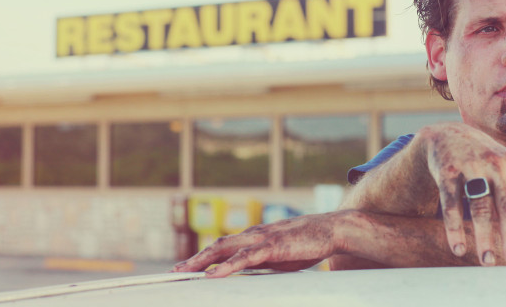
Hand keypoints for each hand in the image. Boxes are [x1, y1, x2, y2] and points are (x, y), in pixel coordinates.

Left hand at [171, 212, 342, 277]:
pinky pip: (244, 257)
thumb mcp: (281, 257)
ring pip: (224, 248)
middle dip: (194, 259)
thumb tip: (249, 274)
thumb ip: (263, 262)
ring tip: (184, 272)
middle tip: (174, 272)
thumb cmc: (309, 244)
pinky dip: (226, 266)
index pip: (223, 247)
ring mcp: (261, 238)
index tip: (186, 269)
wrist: (332, 230)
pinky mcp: (271, 246)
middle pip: (216, 246)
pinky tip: (212, 275)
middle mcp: (253, 234)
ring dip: (201, 261)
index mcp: (255, 237)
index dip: (203, 257)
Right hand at [415, 123, 505, 264]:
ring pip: (479, 207)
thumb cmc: (485, 161)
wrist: (447, 134)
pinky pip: (451, 204)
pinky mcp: (446, 172)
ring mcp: (470, 167)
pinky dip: (454, 229)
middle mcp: (496, 165)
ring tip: (486, 261)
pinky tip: (459, 249)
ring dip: (484, 236)